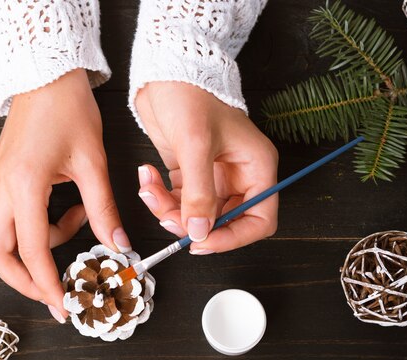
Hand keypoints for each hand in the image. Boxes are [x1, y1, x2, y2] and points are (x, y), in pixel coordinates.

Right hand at [0, 69, 130, 322]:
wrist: (44, 76)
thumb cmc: (68, 111)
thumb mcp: (93, 162)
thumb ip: (103, 208)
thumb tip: (118, 245)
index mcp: (23, 186)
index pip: (30, 251)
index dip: (47, 284)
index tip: (64, 307)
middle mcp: (0, 190)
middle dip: (25, 280)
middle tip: (56, 293)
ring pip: (1, 240)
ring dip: (35, 250)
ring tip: (76, 226)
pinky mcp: (0, 181)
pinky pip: (9, 221)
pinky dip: (34, 230)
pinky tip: (66, 211)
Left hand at [135, 82, 277, 253]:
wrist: (166, 70)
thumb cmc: (191, 95)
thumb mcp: (196, 145)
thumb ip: (199, 193)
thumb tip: (199, 232)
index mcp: (256, 167)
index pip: (259, 219)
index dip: (233, 237)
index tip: (202, 241)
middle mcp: (238, 176)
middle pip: (223, 222)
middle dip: (192, 225)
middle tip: (168, 218)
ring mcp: (213, 176)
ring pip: (195, 215)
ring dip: (169, 211)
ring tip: (150, 190)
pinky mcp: (189, 173)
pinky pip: (178, 201)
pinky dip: (161, 198)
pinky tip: (147, 178)